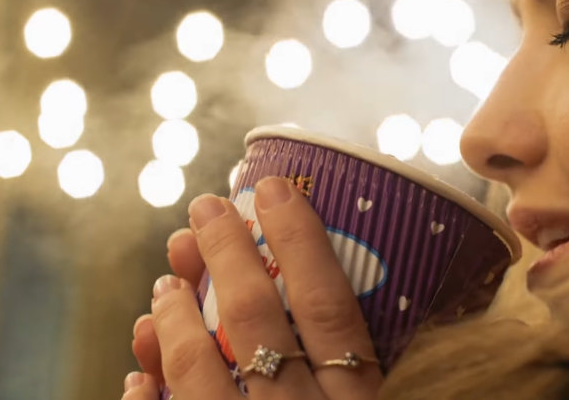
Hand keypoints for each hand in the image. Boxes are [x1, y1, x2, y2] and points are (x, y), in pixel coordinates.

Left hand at [123, 177, 382, 399]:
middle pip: (255, 320)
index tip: (275, 190)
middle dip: (226, 254)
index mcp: (358, 398)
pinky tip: (138, 376)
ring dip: (176, 318)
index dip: (300, 242)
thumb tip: (431, 305)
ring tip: (164, 282)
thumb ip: (402, 366)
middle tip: (204, 208)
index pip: (328, 306)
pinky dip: (148, 399)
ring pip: (200, 370)